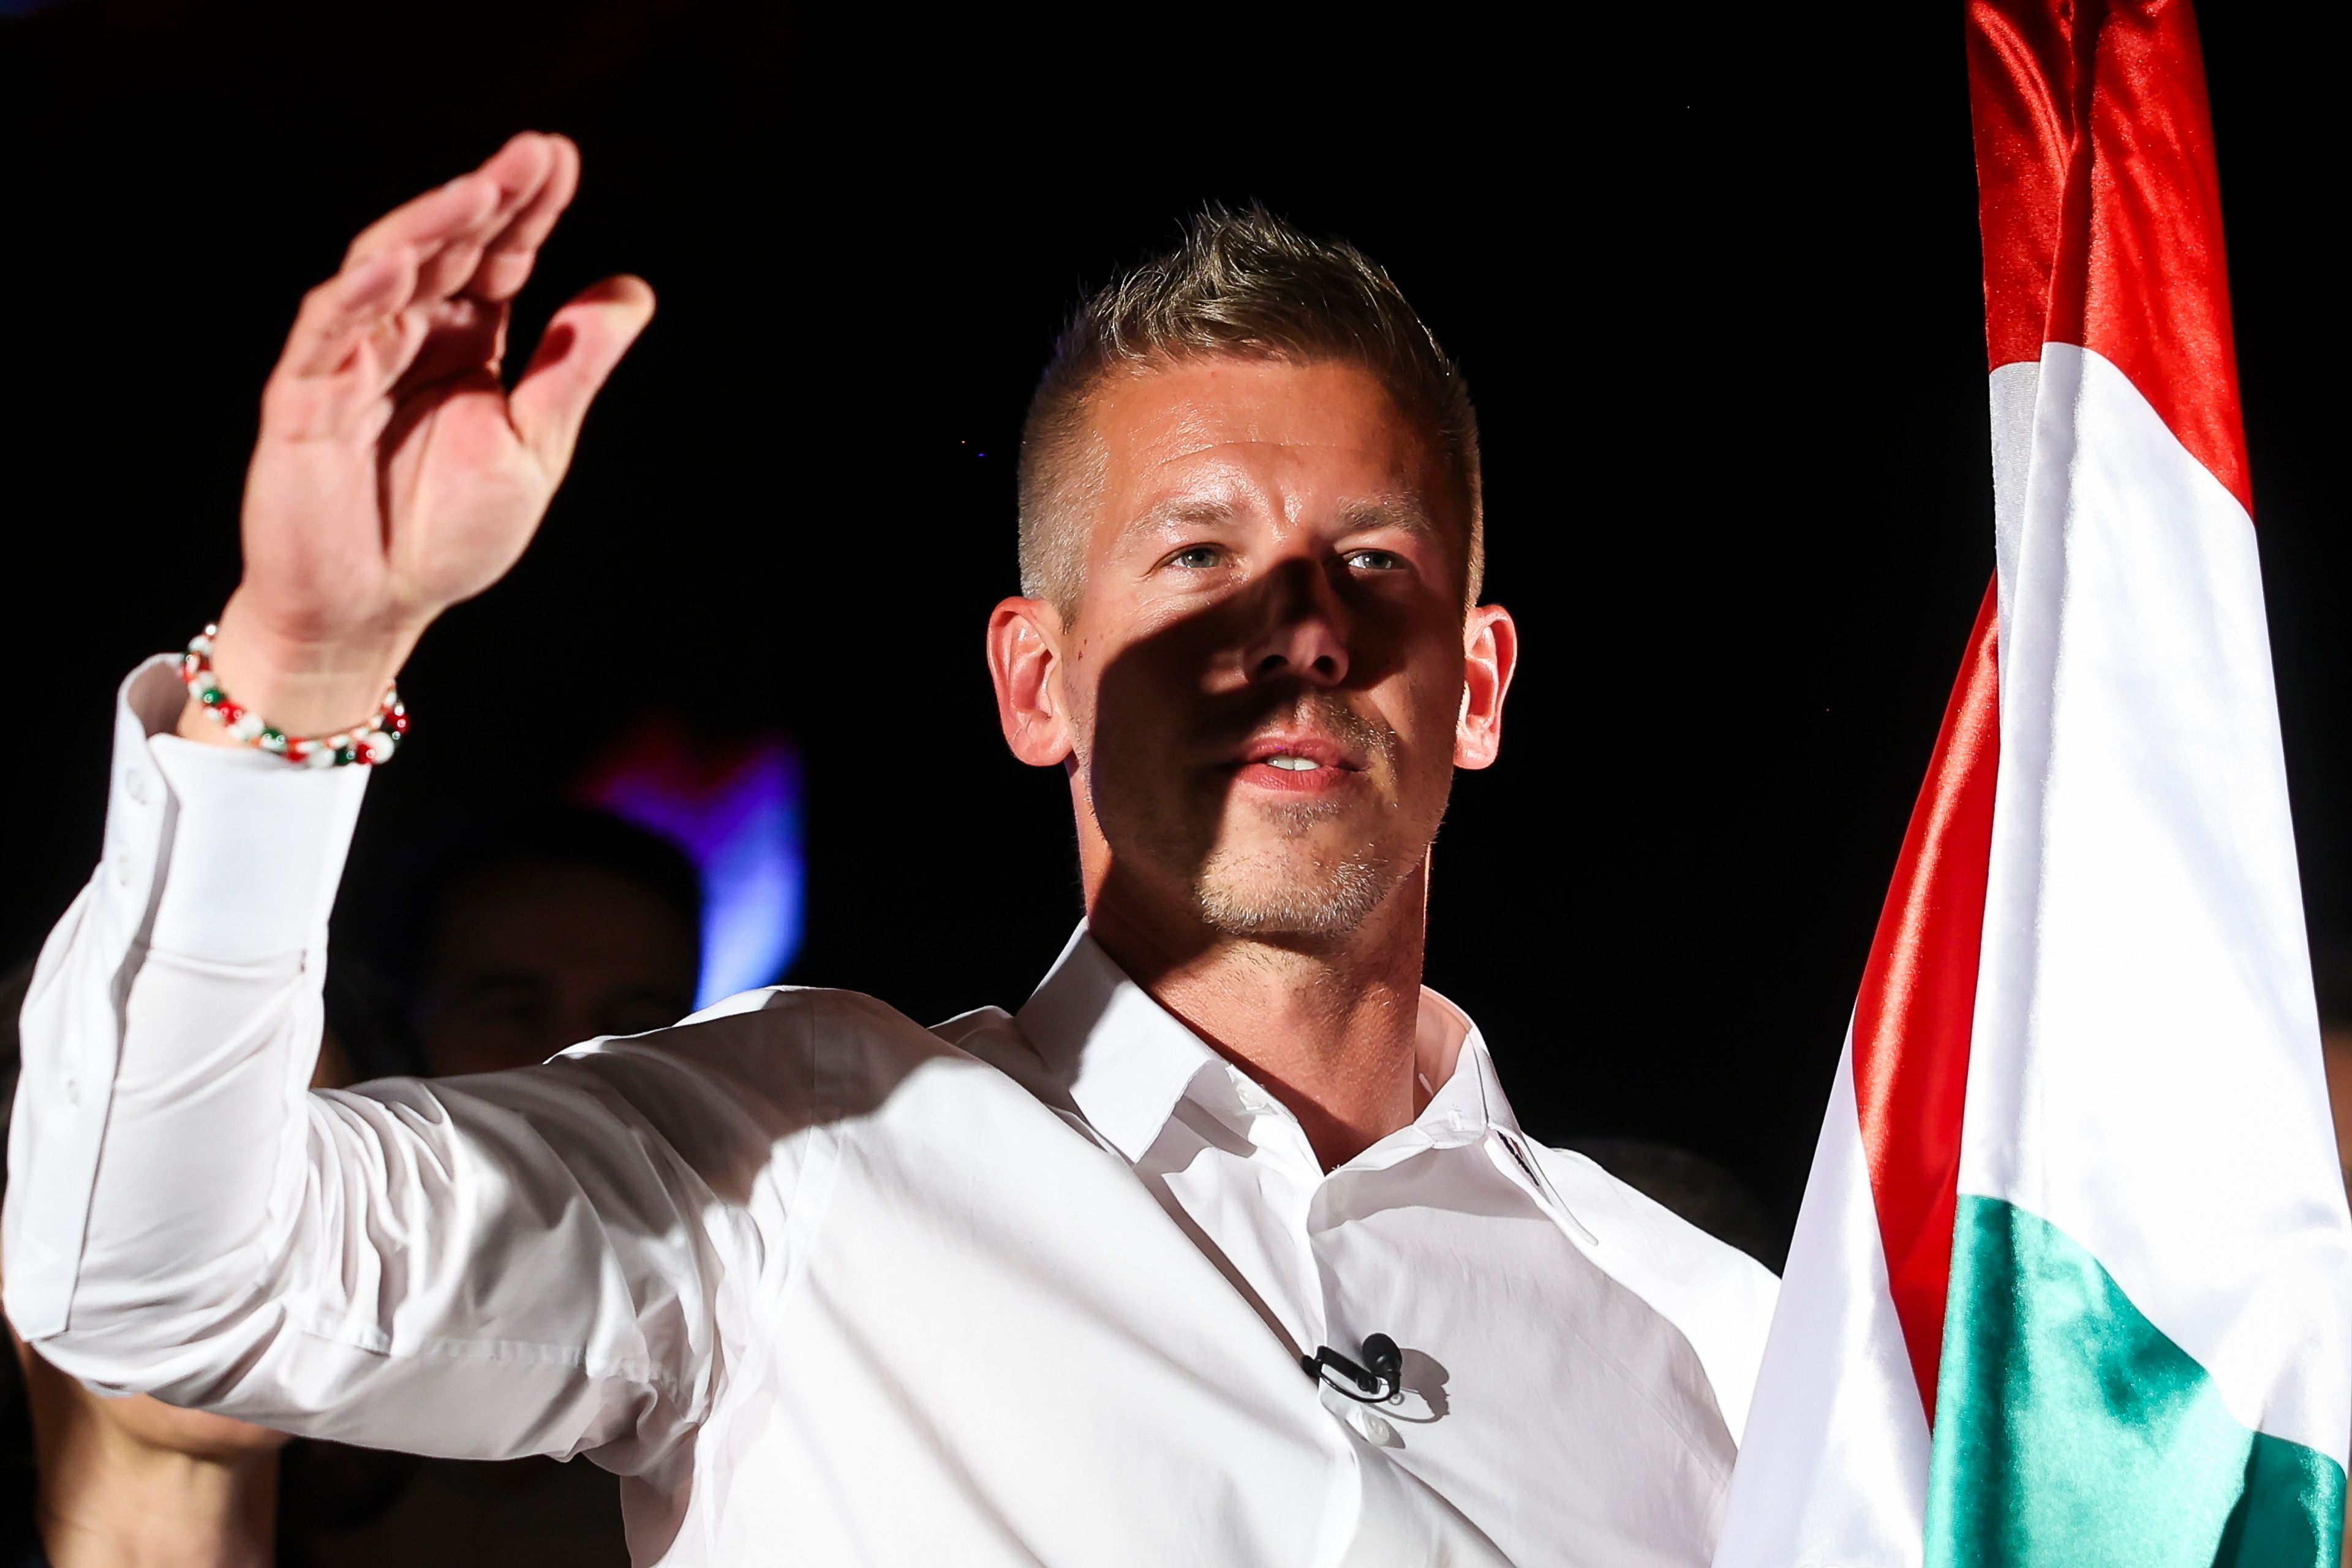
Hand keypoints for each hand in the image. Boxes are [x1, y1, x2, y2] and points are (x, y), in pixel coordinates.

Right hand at [184, 132, 653, 743]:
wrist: (373, 611)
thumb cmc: (446, 533)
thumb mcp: (534, 444)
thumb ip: (572, 366)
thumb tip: (629, 288)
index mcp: (463, 343)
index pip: (498, 258)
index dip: (528, 208)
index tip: (561, 159)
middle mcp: (406, 337)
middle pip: (446, 249)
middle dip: (486, 198)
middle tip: (532, 151)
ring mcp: (350, 360)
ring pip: (383, 273)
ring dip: (429, 228)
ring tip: (477, 190)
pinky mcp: (304, 398)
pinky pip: (328, 333)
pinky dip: (360, 293)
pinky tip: (400, 257)